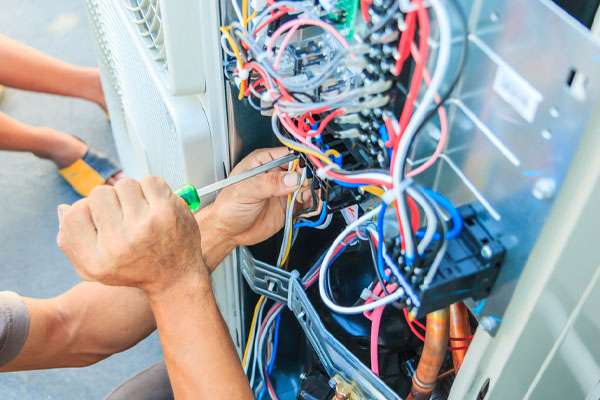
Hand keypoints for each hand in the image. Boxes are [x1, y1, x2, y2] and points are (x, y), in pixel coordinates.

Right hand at [57, 176, 206, 297]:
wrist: (176, 278)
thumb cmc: (134, 270)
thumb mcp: (93, 270)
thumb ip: (70, 242)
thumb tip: (62, 208)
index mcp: (96, 260)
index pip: (74, 213)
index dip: (87, 210)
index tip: (103, 219)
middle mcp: (120, 244)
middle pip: (99, 194)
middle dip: (111, 200)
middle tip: (125, 216)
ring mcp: (146, 227)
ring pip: (125, 184)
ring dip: (132, 194)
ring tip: (141, 212)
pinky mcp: (168, 213)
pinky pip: (149, 180)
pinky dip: (152, 189)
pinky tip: (155, 206)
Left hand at [198, 148, 311, 254]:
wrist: (228, 231)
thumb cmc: (228, 207)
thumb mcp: (245, 191)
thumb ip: (269, 183)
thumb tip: (292, 178)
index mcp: (264, 161)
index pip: (289, 155)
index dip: (300, 162)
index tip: (306, 172)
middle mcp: (276, 174)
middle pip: (302, 170)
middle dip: (309, 178)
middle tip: (306, 188)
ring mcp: (284, 190)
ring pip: (307, 186)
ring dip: (312, 192)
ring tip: (306, 198)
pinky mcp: (290, 205)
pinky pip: (307, 202)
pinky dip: (313, 204)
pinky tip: (309, 206)